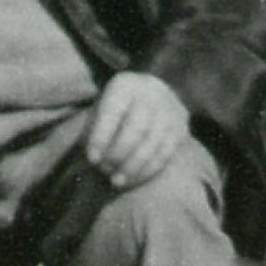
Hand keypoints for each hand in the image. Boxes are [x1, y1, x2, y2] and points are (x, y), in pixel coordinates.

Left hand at [84, 72, 188, 189]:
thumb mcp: (101, 105)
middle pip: (137, 129)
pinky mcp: (181, 129)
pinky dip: (148, 170)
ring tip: (116, 181)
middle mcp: (152, 94)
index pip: (113, 112)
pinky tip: (133, 179)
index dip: (101, 137)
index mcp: (125, 84)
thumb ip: (90, 126)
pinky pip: (165, 154)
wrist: (153, 93)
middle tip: (104, 171)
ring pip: (154, 144)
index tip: (92, 158)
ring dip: (133, 167)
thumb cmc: (117, 105)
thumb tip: (84, 153)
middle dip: (119, 153)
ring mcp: (170, 111)